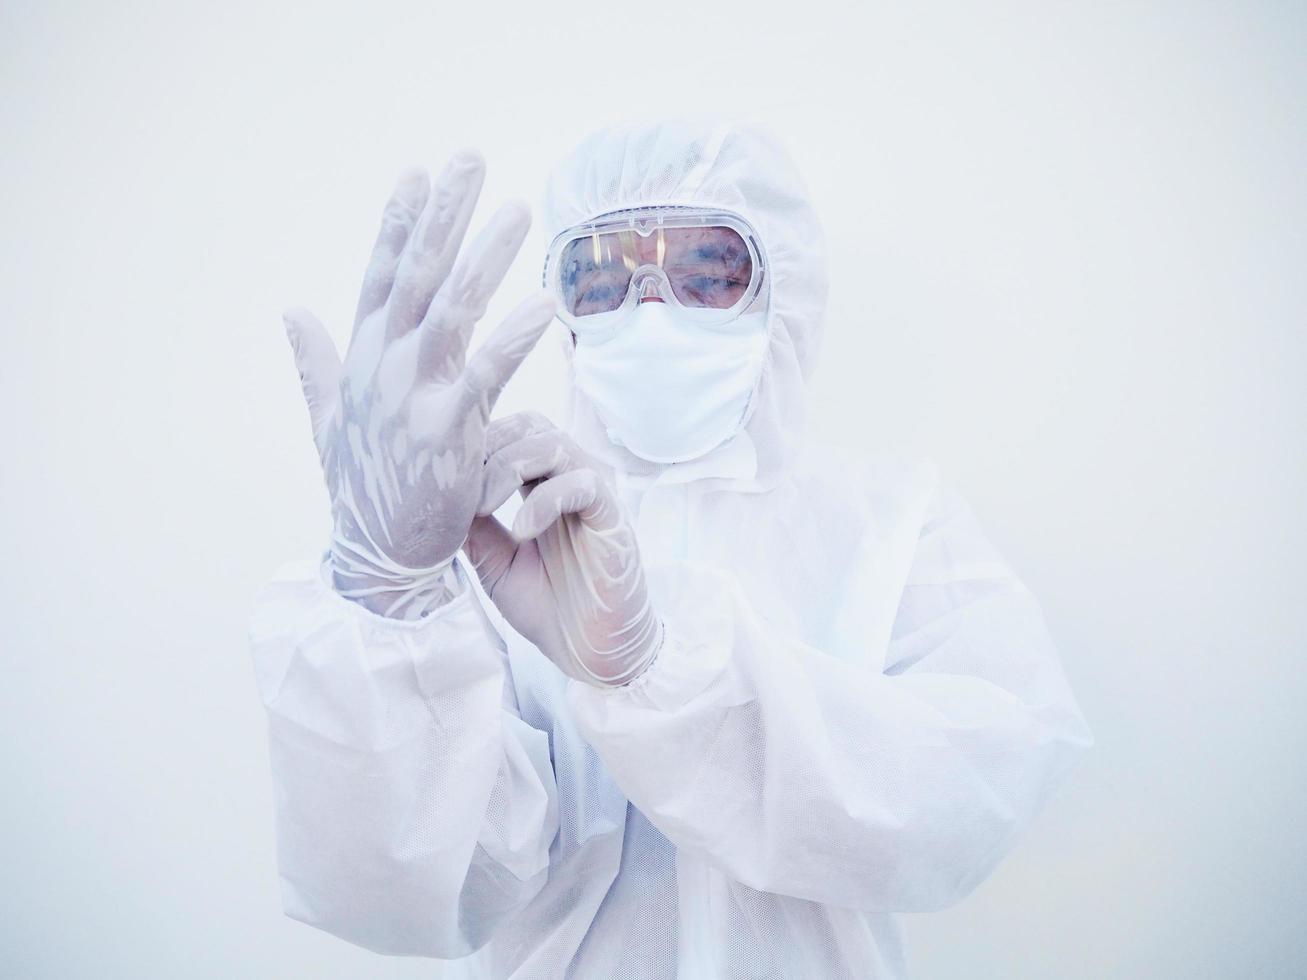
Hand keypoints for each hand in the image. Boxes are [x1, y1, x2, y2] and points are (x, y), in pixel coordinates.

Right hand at [283, 153, 556, 618]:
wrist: (377, 557)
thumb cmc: (361, 487)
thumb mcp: (329, 417)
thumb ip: (314, 360)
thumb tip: (291, 310)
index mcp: (362, 359)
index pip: (379, 275)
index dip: (399, 222)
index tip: (418, 172)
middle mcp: (383, 368)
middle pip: (416, 275)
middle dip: (444, 215)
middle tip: (470, 159)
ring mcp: (412, 397)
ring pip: (451, 311)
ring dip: (484, 257)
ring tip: (517, 211)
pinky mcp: (446, 431)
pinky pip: (485, 375)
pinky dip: (514, 338)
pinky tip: (543, 305)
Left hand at [465, 413, 662, 686]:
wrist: (591, 653)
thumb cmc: (549, 607)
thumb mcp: (494, 562)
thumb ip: (474, 526)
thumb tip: (436, 495)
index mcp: (544, 485)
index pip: (511, 433)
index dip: (476, 444)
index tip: (442, 475)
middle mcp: (571, 480)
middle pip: (531, 425)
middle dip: (487, 448)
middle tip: (458, 489)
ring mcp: (595, 496)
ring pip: (554, 444)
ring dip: (508, 468)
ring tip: (482, 507)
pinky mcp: (614, 518)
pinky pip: (583, 484)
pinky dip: (545, 500)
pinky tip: (522, 531)